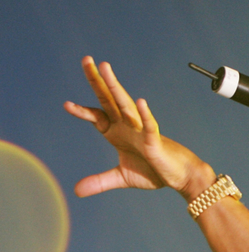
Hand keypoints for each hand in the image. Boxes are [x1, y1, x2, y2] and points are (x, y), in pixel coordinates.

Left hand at [64, 56, 213, 199]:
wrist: (179, 176)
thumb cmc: (153, 171)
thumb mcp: (121, 177)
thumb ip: (99, 181)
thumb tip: (77, 191)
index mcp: (117, 132)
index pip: (97, 116)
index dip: (83, 111)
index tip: (66, 105)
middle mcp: (127, 126)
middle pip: (108, 99)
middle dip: (97, 81)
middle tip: (87, 60)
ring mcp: (141, 130)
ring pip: (125, 105)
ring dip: (115, 87)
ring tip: (105, 69)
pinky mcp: (155, 140)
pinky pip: (150, 125)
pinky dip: (146, 115)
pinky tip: (142, 102)